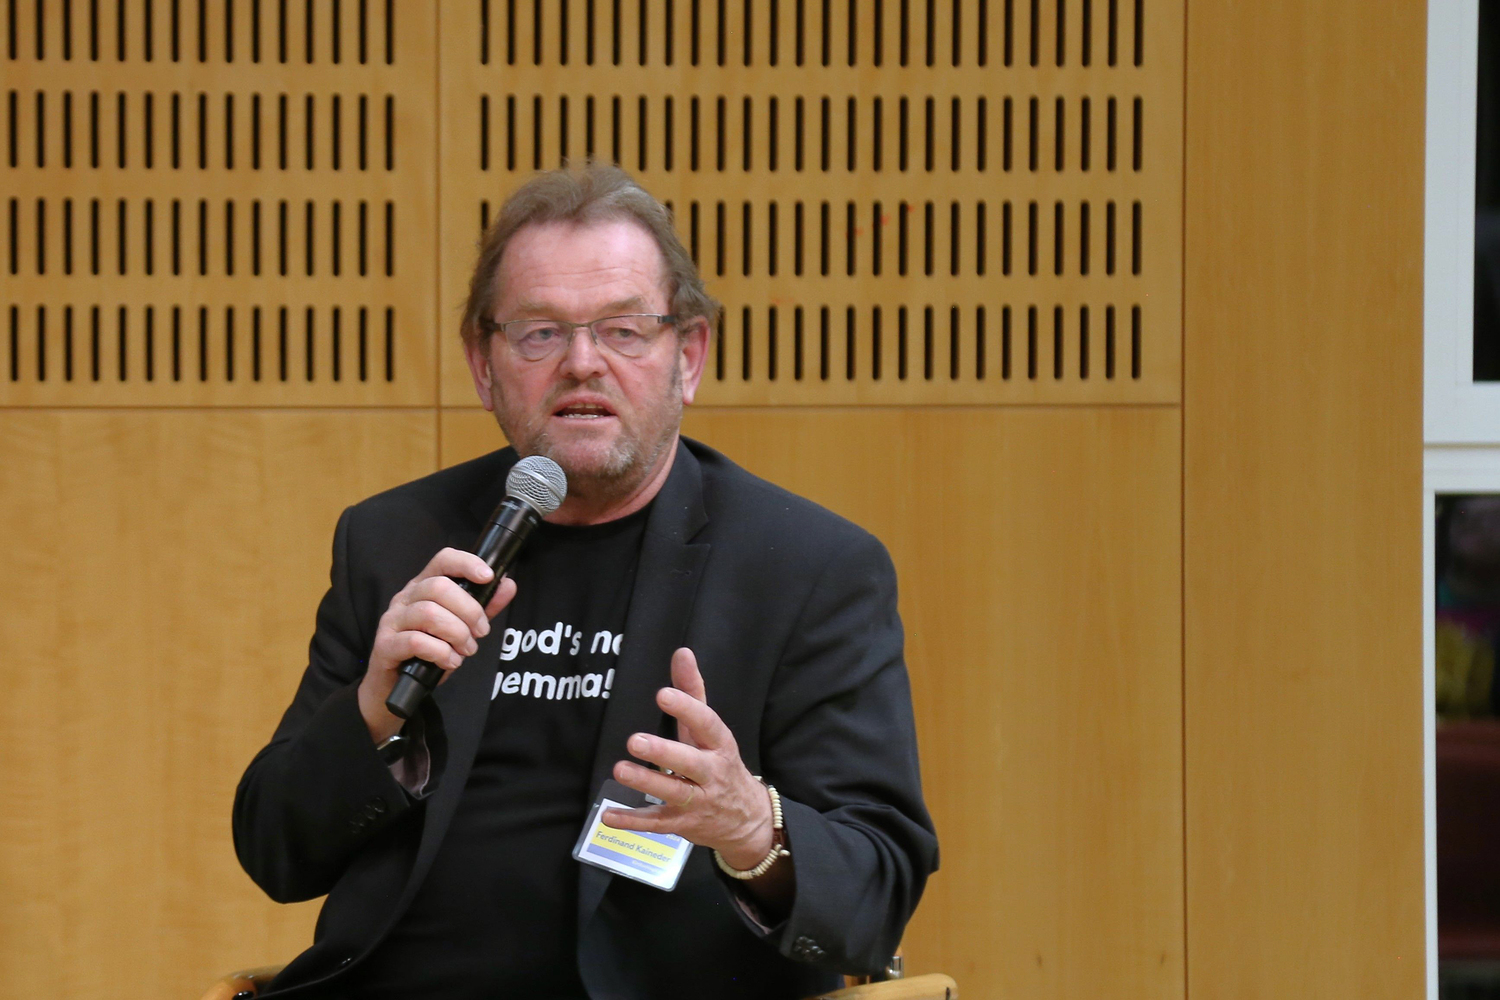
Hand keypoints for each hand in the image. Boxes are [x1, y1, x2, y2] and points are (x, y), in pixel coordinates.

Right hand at [357, 547, 516, 741]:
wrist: (395, 686)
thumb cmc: (429, 651)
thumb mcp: (461, 626)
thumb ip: (484, 606)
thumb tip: (507, 584)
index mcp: (423, 586)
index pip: (443, 560)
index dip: (466, 563)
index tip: (488, 577)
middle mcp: (405, 598)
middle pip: (439, 587)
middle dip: (470, 611)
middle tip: (481, 632)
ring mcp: (392, 620)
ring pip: (429, 613)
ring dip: (457, 634)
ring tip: (466, 650)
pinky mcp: (385, 645)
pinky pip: (416, 642)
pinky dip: (440, 652)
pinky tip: (450, 661)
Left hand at [605, 648, 774, 868]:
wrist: (746, 820)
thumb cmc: (720, 764)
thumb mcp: (711, 731)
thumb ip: (693, 692)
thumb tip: (682, 652)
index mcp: (719, 746)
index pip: (707, 725)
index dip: (686, 709)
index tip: (662, 694)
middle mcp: (711, 774)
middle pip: (690, 763)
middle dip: (664, 753)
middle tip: (635, 740)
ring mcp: (698, 802)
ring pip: (673, 793)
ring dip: (646, 783)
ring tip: (620, 769)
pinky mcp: (682, 824)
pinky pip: (657, 823)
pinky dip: (632, 821)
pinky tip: (608, 815)